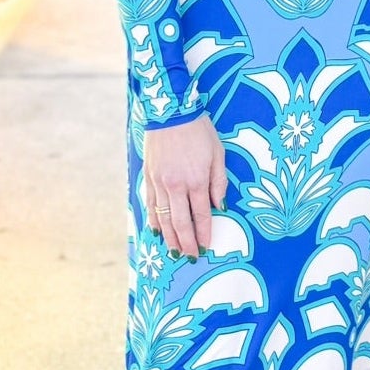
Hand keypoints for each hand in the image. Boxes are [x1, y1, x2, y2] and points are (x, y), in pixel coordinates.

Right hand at [144, 114, 227, 258]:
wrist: (170, 112)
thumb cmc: (199, 131)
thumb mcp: (217, 154)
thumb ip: (218, 182)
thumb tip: (220, 206)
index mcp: (196, 180)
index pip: (201, 215)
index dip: (204, 233)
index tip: (206, 247)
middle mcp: (176, 185)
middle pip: (181, 222)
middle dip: (186, 243)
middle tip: (190, 257)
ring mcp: (160, 183)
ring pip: (164, 218)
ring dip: (169, 237)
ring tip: (174, 251)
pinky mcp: (149, 177)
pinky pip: (151, 204)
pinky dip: (154, 220)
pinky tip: (156, 231)